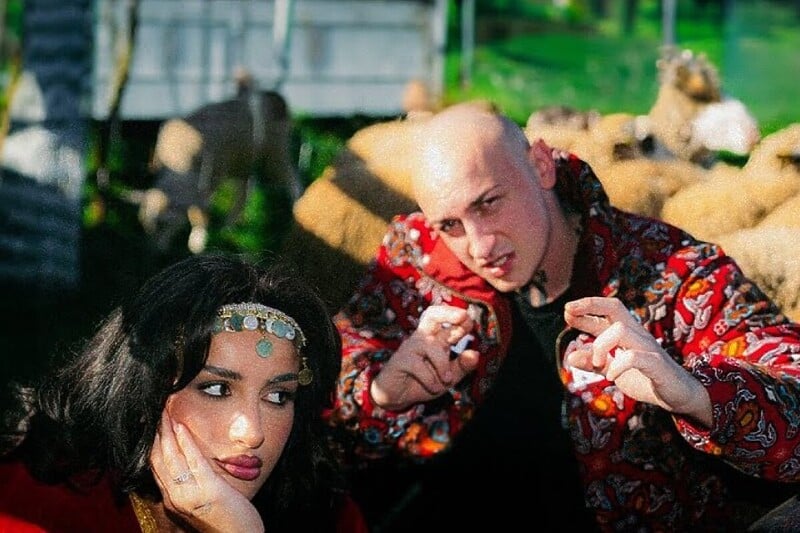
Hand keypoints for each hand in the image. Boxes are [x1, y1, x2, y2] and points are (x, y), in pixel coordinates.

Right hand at [150, 409, 264, 532]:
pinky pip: (193, 463)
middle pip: (158, 458)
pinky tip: (180, 427)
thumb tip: (188, 459)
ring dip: (165, 431)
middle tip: (154, 408)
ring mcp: (190, 496)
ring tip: (164, 410)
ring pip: (170, 458)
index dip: (150, 441)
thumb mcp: (202, 500)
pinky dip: (185, 443)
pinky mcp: (209, 492)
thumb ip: (192, 482)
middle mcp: (175, 498)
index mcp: (172, 499)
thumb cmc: (226, 519)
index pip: (155, 465)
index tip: (150, 421)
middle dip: (154, 432)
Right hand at [370, 305, 479, 410]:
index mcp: (436, 339)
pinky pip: (418, 366)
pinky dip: (430, 379)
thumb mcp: (448, 376)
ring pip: (429, 345)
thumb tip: (476, 354)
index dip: (459, 318)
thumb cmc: (423, 382)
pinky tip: (434, 387)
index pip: (446, 321)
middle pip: (432, 316)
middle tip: (463, 316)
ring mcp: (410, 348)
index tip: (470, 321)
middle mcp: (423, 339)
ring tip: (447, 380)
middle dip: (448, 313)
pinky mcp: (400, 361)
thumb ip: (462, 366)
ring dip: (442, 364)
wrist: (397, 396)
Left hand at [564, 296, 711, 426]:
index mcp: (626, 333)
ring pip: (620, 330)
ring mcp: (647, 347)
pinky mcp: (656, 364)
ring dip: (600, 346)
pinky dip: (617, 365)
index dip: (586, 307)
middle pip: (615, 307)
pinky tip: (611, 376)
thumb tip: (569, 357)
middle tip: (569, 313)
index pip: (606, 310)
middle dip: (590, 305)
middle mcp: (636, 334)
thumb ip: (593, 362)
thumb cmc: (644, 378)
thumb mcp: (612, 369)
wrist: (678, 395)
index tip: (566, 310)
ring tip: (598, 364)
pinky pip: (634, 357)